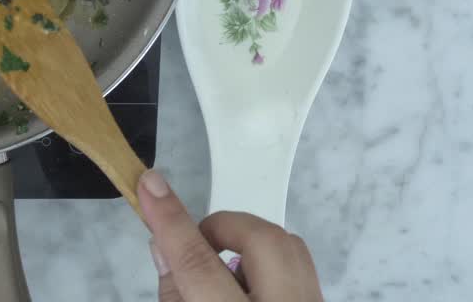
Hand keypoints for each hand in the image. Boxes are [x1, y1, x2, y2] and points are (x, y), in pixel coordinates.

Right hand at [139, 169, 323, 300]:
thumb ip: (173, 291)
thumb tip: (165, 244)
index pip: (198, 264)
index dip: (171, 221)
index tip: (150, 182)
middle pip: (262, 240)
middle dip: (225, 226)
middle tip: (200, 244)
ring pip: (289, 245)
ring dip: (249, 244)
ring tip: (224, 270)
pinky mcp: (322, 300)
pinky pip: (299, 266)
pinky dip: (268, 264)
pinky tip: (248, 288)